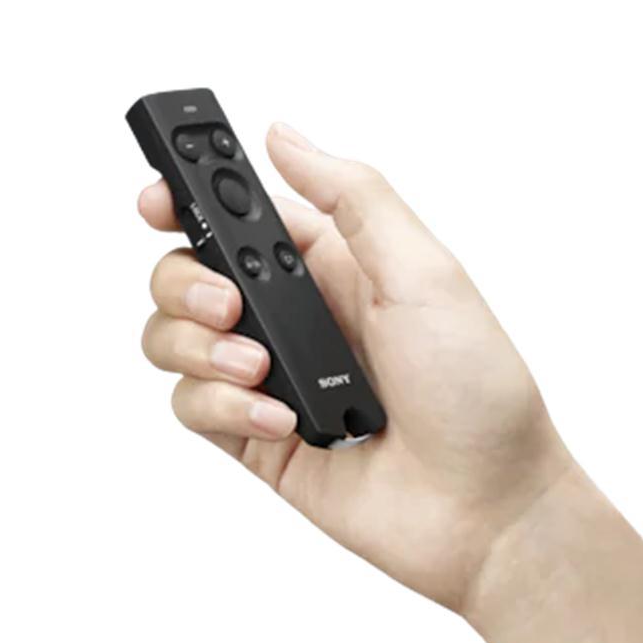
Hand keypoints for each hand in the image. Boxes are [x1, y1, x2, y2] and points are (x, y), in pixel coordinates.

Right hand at [139, 122, 570, 610]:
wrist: (483, 506)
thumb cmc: (474, 389)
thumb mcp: (423, 271)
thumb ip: (351, 197)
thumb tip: (283, 136)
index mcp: (326, 268)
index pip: (233, 221)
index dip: (184, 204)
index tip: (160, 202)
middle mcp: (289, 319)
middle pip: (184, 278)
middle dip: (185, 285)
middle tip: (230, 305)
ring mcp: (266, 379)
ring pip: (172, 341)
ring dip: (199, 348)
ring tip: (259, 368)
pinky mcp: (253, 437)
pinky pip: (192, 408)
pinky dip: (222, 409)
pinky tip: (281, 421)